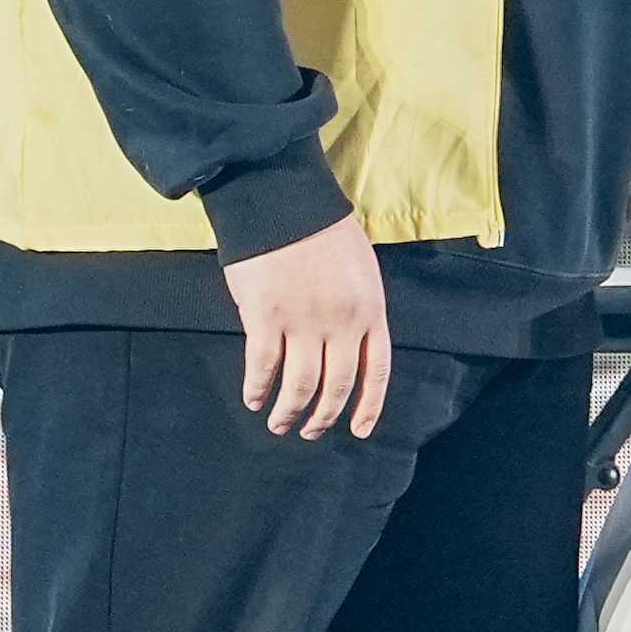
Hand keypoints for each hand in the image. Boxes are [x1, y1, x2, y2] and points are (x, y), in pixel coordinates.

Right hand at [221, 219, 392, 440]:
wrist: (283, 199)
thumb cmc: (322, 227)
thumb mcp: (360, 268)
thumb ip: (358, 308)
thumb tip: (346, 344)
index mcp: (370, 309)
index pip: (377, 371)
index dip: (369, 406)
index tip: (360, 430)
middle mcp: (341, 323)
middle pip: (337, 386)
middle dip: (323, 417)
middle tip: (310, 432)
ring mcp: (303, 322)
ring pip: (300, 386)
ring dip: (289, 411)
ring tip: (279, 423)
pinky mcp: (265, 317)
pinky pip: (262, 367)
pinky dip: (257, 389)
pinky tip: (254, 398)